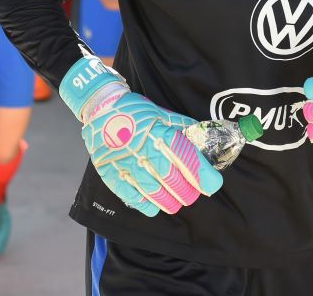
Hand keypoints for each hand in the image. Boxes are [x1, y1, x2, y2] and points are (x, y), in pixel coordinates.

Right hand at [61, 55, 222, 216]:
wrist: (100, 107)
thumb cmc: (134, 111)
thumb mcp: (160, 113)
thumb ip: (181, 126)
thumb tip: (203, 135)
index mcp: (159, 132)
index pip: (186, 156)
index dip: (202, 174)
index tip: (213, 184)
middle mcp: (143, 148)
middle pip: (171, 178)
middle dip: (186, 191)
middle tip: (192, 195)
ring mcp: (125, 162)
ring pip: (153, 190)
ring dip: (168, 201)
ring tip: (176, 203)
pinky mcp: (110, 171)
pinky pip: (130, 194)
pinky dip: (145, 204)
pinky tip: (153, 206)